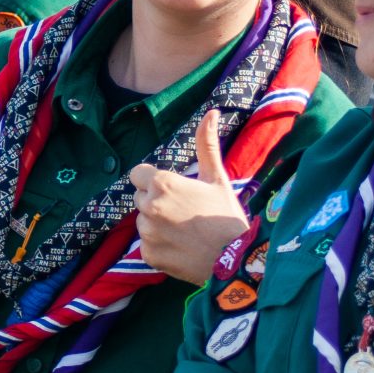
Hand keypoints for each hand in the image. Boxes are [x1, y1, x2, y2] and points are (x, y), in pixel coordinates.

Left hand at [129, 110, 250, 285]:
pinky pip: (147, 245)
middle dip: (156, 202)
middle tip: (184, 212)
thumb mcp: (217, 178)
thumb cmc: (227, 215)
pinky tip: (181, 247)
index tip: (173, 190)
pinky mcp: (148, 255)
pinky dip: (160, 246)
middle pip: (141, 198)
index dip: (153, 180)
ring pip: (143, 222)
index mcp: (162, 184)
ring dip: (157, 225)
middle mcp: (149, 206)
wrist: (235, 260)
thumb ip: (207, 145)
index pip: (137, 174)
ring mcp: (147, 233)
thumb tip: (211, 112)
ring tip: (185, 231)